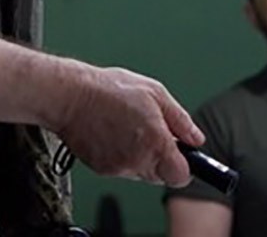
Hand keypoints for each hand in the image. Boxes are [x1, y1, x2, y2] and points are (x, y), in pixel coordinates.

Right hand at [53, 66, 204, 186]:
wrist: (70, 97)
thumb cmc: (108, 90)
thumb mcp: (154, 93)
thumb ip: (180, 119)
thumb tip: (196, 138)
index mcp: (155, 142)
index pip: (182, 176)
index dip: (186, 166)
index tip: (184, 156)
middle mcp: (138, 160)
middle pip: (161, 175)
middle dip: (161, 158)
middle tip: (151, 133)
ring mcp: (118, 167)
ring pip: (141, 172)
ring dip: (141, 156)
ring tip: (127, 128)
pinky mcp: (102, 170)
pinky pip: (121, 168)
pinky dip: (121, 155)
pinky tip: (113, 133)